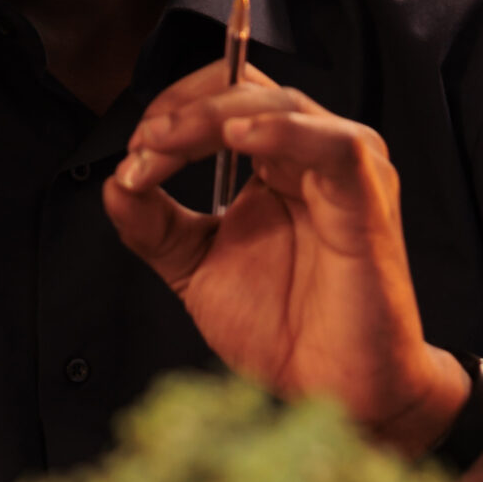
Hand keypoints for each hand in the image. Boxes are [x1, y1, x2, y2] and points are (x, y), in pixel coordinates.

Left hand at [103, 63, 467, 454]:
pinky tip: (239, 139)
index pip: (226, 98)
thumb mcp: (196, 270)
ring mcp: (345, 170)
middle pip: (247, 91)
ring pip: (280, 106)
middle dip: (183, 111)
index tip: (135, 155)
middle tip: (144, 146)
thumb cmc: (284, 329)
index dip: (175, 111)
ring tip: (167, 144)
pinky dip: (282, 132)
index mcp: (278, 163)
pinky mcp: (368, 196)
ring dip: (213, 117)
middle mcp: (313, 154)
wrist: (335, 390)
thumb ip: (155, 226)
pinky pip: (332, 144)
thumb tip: (114, 182)